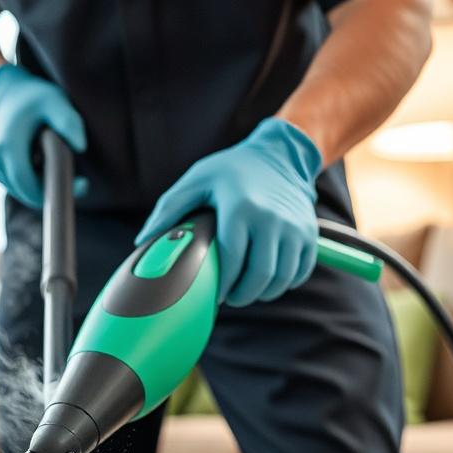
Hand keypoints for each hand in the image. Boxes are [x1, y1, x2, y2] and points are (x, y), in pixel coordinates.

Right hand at [0, 64, 86, 207]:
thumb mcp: (53, 100)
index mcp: (9, 148)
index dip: (56, 191)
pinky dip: (35, 181)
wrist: (3, 93)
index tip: (80, 184)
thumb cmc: (30, 96)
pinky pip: (19, 185)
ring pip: (23, 192)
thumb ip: (68, 121)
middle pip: (28, 194)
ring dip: (45, 186)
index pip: (30, 187)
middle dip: (54, 191)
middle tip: (80, 182)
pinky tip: (47, 165)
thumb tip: (80, 146)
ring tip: (63, 167)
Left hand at [135, 118, 321, 306]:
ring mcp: (295, 228)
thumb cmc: (231, 170)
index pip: (232, 261)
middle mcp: (272, 219)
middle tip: (230, 297)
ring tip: (247, 290)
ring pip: (281, 278)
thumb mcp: (197, 180)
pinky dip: (285, 283)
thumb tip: (142, 241)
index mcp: (241, 208)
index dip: (222, 285)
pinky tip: (268, 281)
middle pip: (260, 275)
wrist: (280, 155)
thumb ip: (169, 209)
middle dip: (242, 295)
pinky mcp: (310, 234)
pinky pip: (300, 272)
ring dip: (263, 293)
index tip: (212, 294)